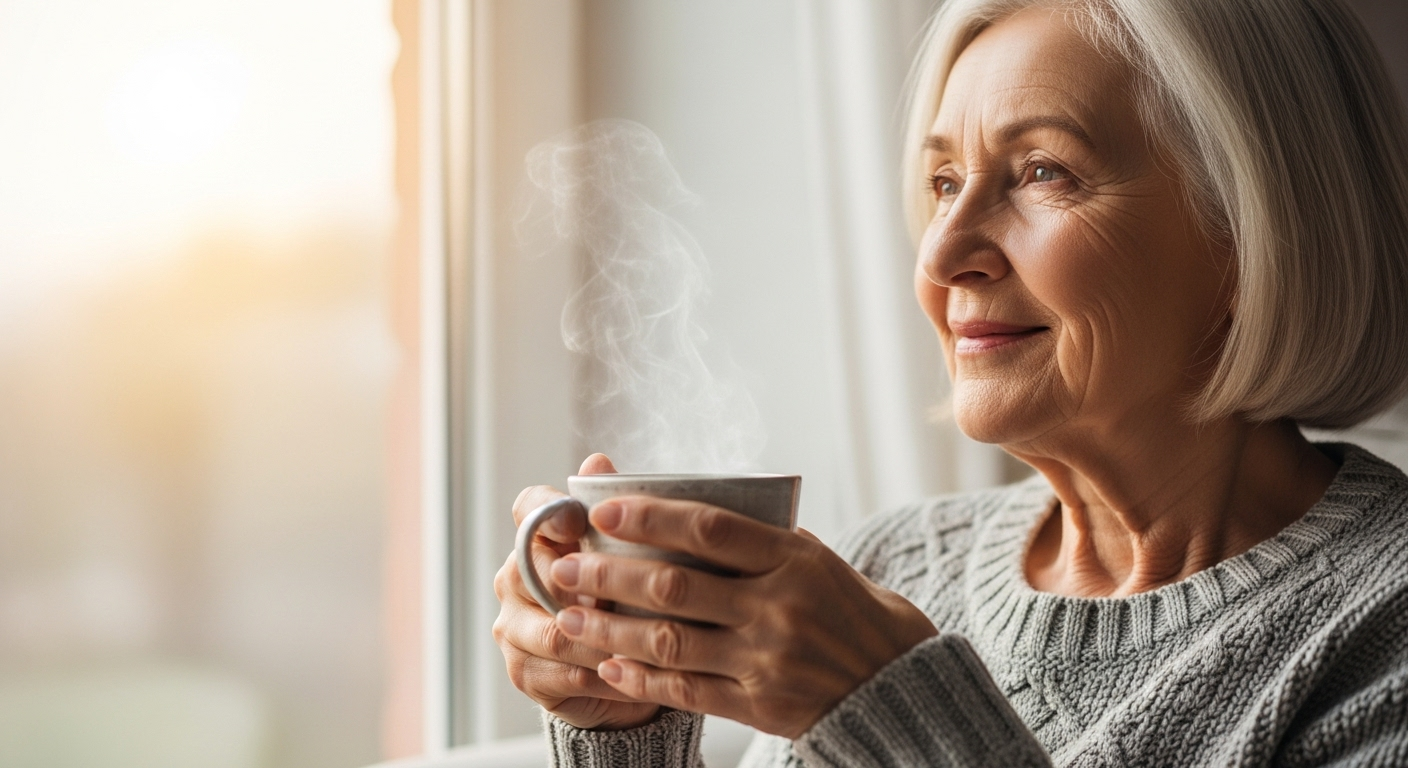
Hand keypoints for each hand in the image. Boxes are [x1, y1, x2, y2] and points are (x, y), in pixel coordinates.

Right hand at [492, 454, 660, 729]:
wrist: (620, 668)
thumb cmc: (626, 598)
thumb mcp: (631, 554)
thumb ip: (614, 510)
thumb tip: (597, 460)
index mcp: (536, 540)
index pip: (527, 510)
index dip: (549, 512)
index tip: (580, 521)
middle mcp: (513, 580)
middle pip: (534, 574)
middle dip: (583, 586)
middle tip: (628, 594)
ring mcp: (513, 627)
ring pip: (553, 631)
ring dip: (600, 637)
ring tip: (642, 640)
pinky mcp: (523, 672)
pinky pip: (563, 673)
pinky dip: (603, 674)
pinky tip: (633, 672)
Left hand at [545, 498, 937, 737]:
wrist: (903, 687)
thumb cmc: (857, 614)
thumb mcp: (823, 562)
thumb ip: (764, 544)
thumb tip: (692, 517)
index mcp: (795, 559)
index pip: (710, 528)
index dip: (651, 516)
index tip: (603, 509)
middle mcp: (779, 607)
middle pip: (675, 585)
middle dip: (609, 575)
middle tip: (565, 566)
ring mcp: (768, 660)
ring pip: (670, 641)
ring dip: (610, 628)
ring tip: (568, 617)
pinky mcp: (761, 706)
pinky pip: (687, 690)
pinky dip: (641, 679)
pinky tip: (607, 665)